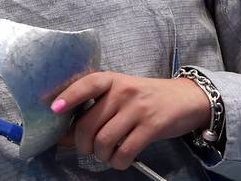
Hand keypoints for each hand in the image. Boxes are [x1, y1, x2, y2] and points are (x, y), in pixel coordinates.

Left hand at [50, 72, 210, 170]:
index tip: (54, 109)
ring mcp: (137, 109)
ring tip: (106, 154)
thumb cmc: (146, 98)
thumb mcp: (120, 95)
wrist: (187, 98)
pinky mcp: (152, 126)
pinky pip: (125, 151)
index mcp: (111, 80)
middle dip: (82, 144)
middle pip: (89, 123)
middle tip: (88, 150)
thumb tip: (65, 136)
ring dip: (101, 155)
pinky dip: (118, 161)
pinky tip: (119, 160)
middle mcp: (123, 92)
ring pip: (105, 140)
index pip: (86, 85)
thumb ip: (95, 110)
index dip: (68, 97)